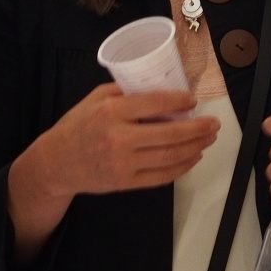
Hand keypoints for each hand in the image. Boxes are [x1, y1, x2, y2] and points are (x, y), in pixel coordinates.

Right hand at [6, 83, 218, 266]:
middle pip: (169, 134)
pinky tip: (192, 157)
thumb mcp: (95, 98)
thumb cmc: (77, 125)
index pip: (154, 104)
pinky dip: (181, 167)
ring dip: (195, 148)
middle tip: (214, 123)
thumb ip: (124, 92)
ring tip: (208, 139)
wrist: (57, 163)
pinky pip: (161, 176)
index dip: (179, 102)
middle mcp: (118, 138)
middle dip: (197, 129)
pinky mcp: (125, 182)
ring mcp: (123, 163)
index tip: (193, 100)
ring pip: (169, 157)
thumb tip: (159, 87)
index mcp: (111, 111)